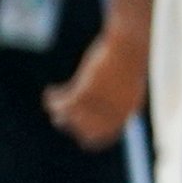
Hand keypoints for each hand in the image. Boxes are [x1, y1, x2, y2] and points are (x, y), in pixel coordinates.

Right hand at [43, 29, 146, 148]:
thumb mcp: (127, 83)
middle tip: (60, 115)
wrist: (128, 47)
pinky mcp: (87, 91)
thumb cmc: (128, 62)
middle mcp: (114, 113)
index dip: (87, 135)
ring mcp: (101, 103)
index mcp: (127, 113)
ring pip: (70, 118)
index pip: (104, 136)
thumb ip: (119, 99)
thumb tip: (105, 106)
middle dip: (70, 126)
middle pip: (85, 132)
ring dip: (58, 112)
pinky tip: (51, 90)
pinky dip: (54, 99)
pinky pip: (64, 104)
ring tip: (53, 103)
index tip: (75, 126)